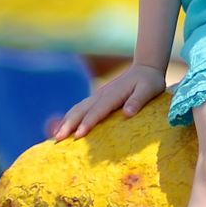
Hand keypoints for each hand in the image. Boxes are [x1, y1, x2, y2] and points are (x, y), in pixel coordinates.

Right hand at [50, 63, 166, 140]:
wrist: (145, 67)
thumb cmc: (149, 81)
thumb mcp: (149, 89)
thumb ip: (138, 101)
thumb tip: (128, 113)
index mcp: (114, 94)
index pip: (98, 110)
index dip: (88, 123)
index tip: (78, 135)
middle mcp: (102, 94)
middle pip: (82, 110)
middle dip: (69, 124)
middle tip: (57, 139)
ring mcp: (98, 95)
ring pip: (78, 108)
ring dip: (66, 121)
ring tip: (56, 136)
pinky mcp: (97, 98)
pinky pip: (80, 108)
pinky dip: (70, 117)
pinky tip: (63, 127)